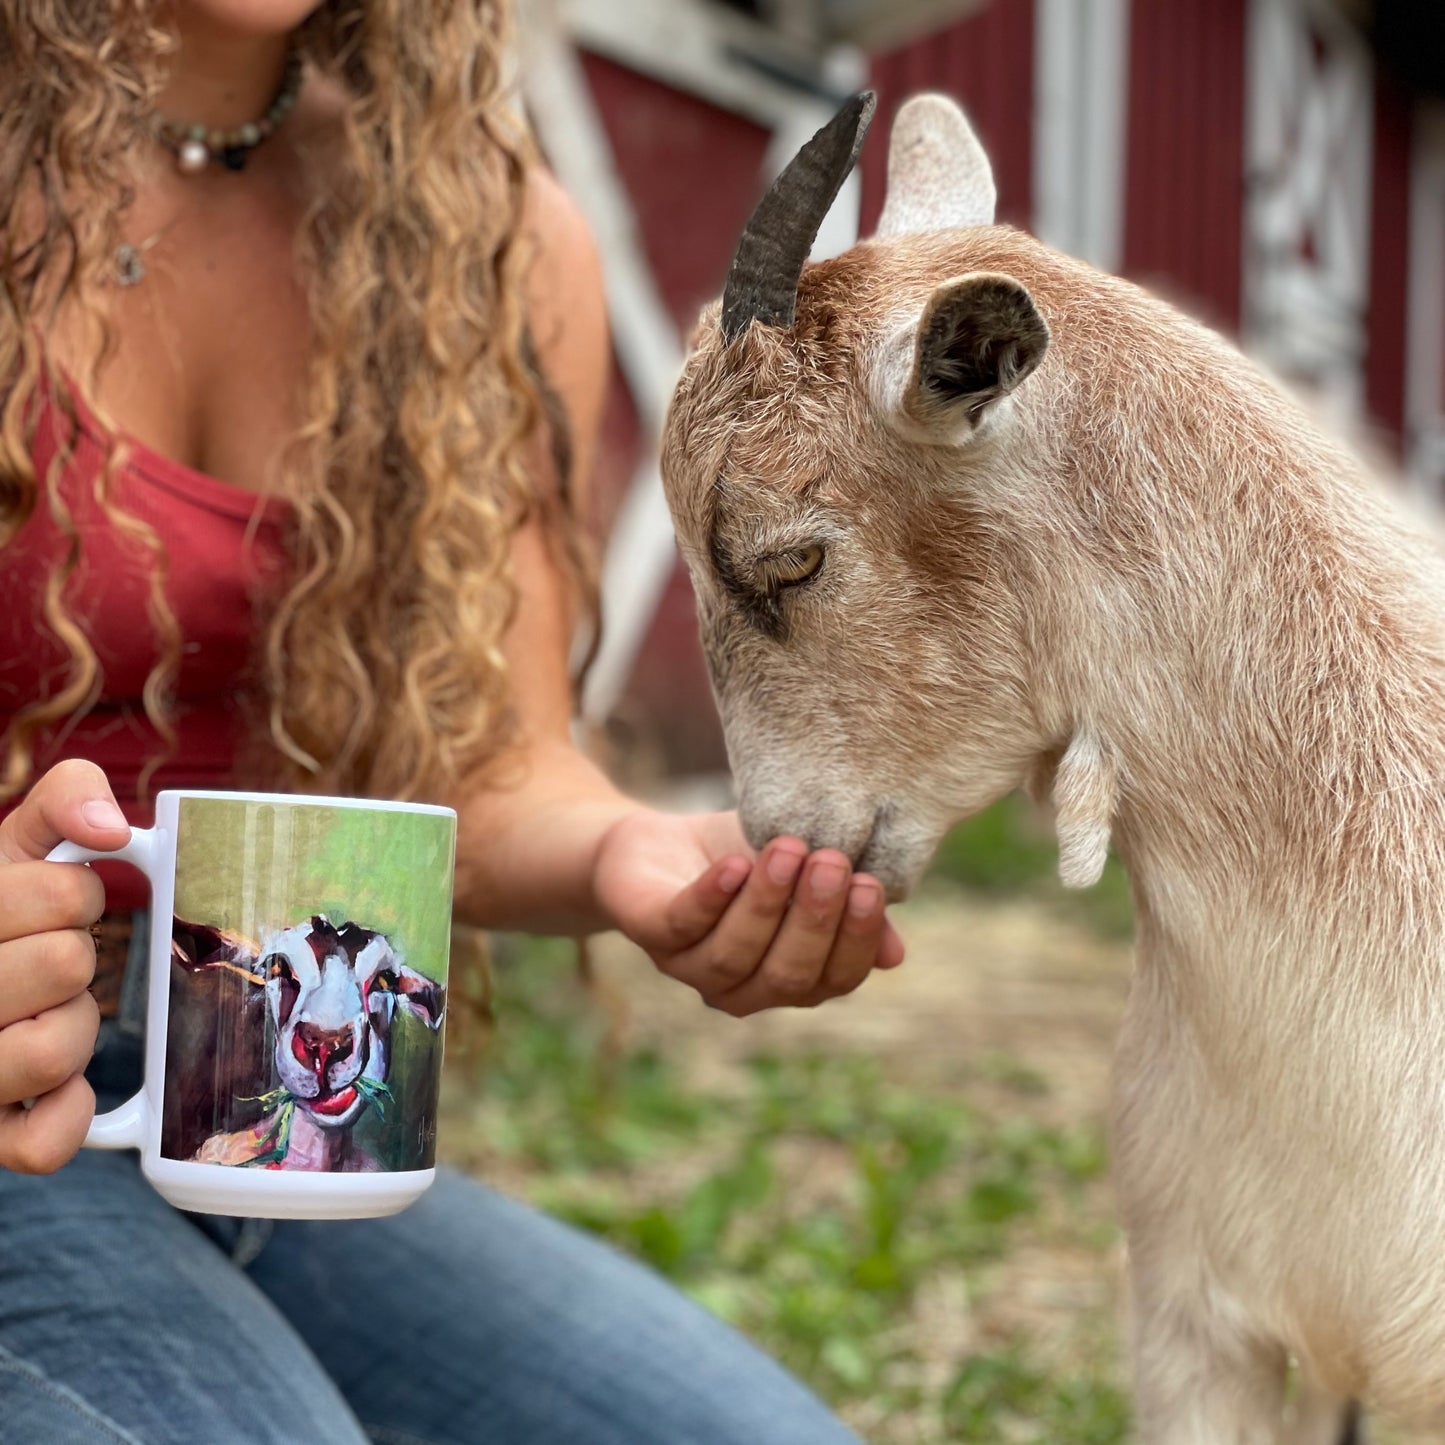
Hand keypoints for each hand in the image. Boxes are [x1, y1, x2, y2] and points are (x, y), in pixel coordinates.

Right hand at [0, 760, 128, 1172]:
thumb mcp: (16, 845)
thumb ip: (65, 800)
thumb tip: (113, 828)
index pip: (65, 896)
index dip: (77, 896)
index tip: (48, 907)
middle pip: (69, 966)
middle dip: (76, 957)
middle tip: (42, 963)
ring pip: (57, 1049)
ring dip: (74, 1028)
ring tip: (38, 1016)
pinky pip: (48, 1142)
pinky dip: (68, 1113)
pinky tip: (56, 1086)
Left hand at [593, 809, 904, 1015]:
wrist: (654, 845)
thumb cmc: (739, 859)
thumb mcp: (801, 874)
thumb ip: (843, 903)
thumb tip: (893, 955)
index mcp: (788, 979)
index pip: (833, 979)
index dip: (854, 940)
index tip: (869, 887)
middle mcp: (741, 988)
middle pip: (787, 975)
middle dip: (814, 920)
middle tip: (833, 862)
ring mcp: (690, 966)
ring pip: (734, 954)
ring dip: (766, 902)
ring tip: (789, 849)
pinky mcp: (648, 931)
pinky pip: (682, 923)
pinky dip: (711, 896)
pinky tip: (737, 864)